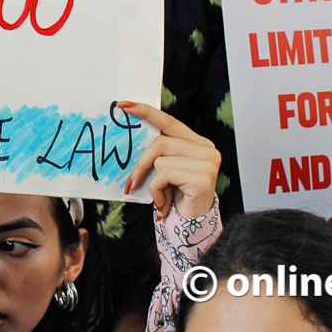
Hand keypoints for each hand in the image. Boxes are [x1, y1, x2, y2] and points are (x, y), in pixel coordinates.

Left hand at [119, 101, 220, 219]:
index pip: (170, 122)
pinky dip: (157, 190)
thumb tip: (131, 140)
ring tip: (160, 196)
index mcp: (198, 143)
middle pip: (160, 142)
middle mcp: (207, 149)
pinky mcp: (202, 178)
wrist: (192, 226)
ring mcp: (207, 163)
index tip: (124, 105)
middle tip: (131, 182)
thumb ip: (158, 153)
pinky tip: (164, 203)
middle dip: (141, 163)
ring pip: (160, 158)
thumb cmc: (179, 197)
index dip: (147, 112)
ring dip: (151, 180)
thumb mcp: (166, 170)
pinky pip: (164, 174)